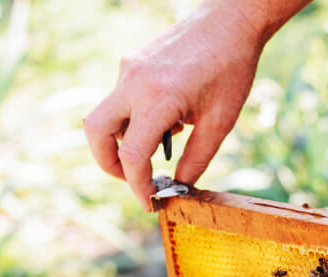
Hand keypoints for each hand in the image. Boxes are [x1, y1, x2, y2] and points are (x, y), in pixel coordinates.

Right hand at [83, 2, 266, 209]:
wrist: (231, 22)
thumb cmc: (231, 70)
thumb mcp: (220, 123)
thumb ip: (197, 160)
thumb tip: (179, 187)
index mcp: (157, 99)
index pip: (132, 155)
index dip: (137, 185)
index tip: (149, 201)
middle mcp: (133, 82)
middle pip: (96, 133)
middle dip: (109, 164)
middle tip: (135, 179)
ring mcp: (128, 68)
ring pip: (107, 115)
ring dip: (126, 139)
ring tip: (169, 139)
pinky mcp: (131, 61)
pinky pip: (122, 98)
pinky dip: (136, 118)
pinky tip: (171, 117)